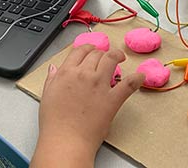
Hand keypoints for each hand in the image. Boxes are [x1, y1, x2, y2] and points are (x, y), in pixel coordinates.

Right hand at [31, 45, 144, 166]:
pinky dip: (137, 78)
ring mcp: (99, 85)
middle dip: (101, 52)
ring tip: (121, 57)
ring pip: (111, 59)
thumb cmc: (54, 123)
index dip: (87, 48)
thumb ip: (51, 79)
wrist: (65, 141)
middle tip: (105, 55)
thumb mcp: (46, 96)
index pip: (79, 51)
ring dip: (117, 55)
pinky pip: (128, 84)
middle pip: (96, 53)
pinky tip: (141, 76)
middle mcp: (83, 74)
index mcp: (66, 73)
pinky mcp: (112, 99)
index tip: (91, 49)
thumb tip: (54, 68)